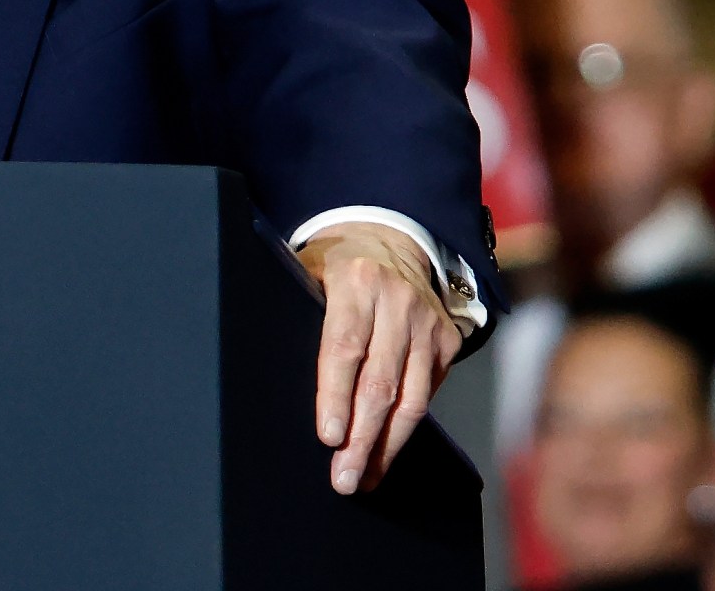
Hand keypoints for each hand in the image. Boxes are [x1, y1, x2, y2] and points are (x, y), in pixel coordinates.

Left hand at [296, 223, 460, 494]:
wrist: (390, 237)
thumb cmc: (335, 267)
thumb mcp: (306, 272)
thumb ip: (296, 312)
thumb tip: (267, 370)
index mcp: (355, 282)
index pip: (344, 347)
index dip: (335, 396)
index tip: (328, 437)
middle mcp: (397, 302)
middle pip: (380, 383)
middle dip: (361, 439)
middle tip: (344, 478)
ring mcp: (426, 322)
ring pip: (412, 398)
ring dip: (387, 445)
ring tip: (366, 477)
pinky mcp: (447, 339)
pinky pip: (427, 392)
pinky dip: (406, 426)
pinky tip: (387, 450)